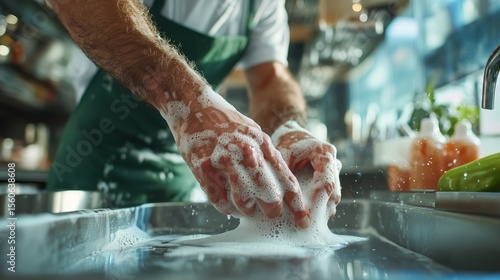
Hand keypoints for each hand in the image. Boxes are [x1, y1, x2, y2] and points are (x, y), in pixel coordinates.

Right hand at [159, 87, 310, 227]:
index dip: (296, 203)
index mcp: (262, 142)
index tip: (302, 219)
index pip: (286, 179)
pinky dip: (226, 207)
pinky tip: (228, 203)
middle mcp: (245, 151)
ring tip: (247, 209)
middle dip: (273, 210)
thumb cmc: (224, 121)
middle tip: (271, 214)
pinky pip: (219, 200)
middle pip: (269, 193)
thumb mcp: (252, 132)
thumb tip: (280, 183)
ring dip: (248, 210)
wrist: (192, 104)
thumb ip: (266, 155)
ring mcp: (224, 160)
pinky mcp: (204, 168)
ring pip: (244, 201)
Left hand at [271, 121, 341, 218]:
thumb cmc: (286, 142)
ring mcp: (334, 170)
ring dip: (322, 209)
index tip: (308, 215)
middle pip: (333, 191)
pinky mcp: (329, 177)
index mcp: (325, 153)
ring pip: (333, 195)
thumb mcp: (282, 154)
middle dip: (321, 208)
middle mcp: (334, 162)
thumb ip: (284, 174)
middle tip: (307, 224)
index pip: (326, 182)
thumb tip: (278, 198)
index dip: (317, 201)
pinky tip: (309, 215)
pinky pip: (328, 195)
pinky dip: (320, 205)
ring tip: (307, 222)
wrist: (292, 133)